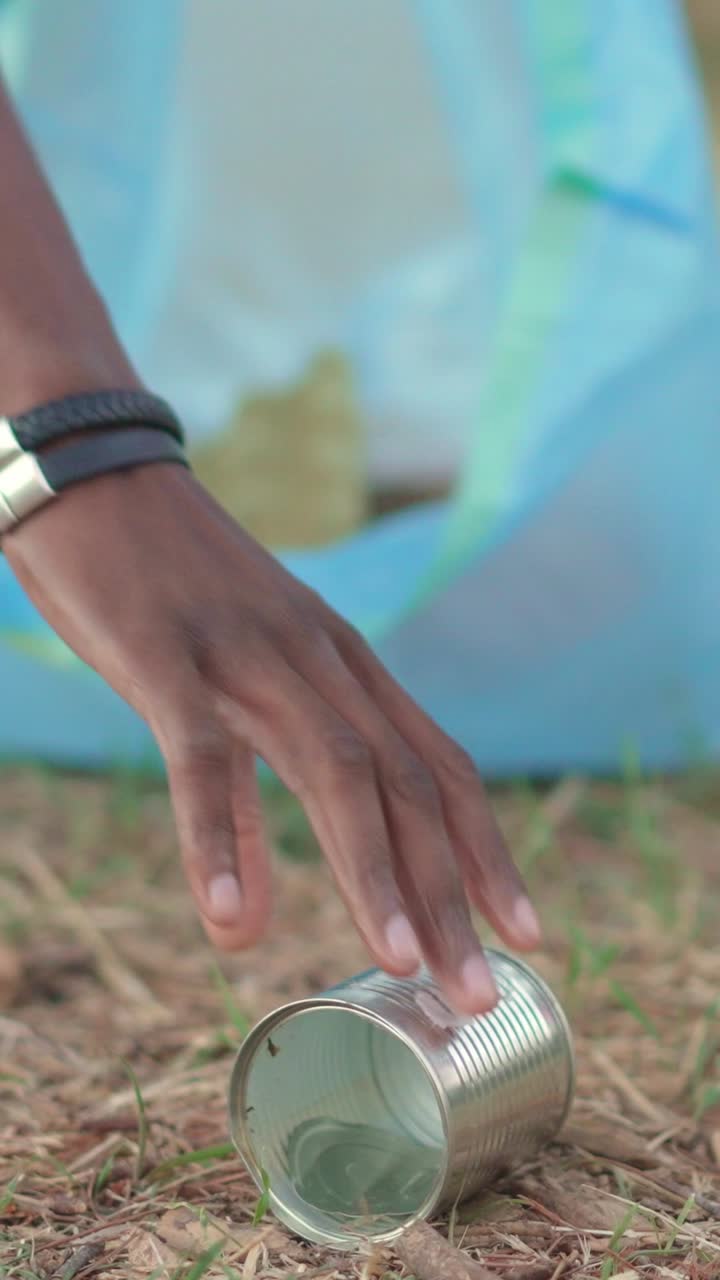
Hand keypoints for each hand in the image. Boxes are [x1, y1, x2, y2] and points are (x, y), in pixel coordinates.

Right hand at [5, 463, 540, 1012]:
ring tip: (399, 967)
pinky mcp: (164, 655)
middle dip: (449, 893)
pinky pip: (200, 757)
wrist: (94, 478)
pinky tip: (234, 921)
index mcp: (342, 663)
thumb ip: (248, 791)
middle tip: (477, 994)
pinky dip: (219, 841)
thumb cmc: (165, 589)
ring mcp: (245, 654)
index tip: (525, 934)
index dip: (488, 853)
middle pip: (406, 785)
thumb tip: (254, 906)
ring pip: (332, 770)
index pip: (439, 765)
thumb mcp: (231, 683)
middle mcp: (317, 658)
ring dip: (372, 872)